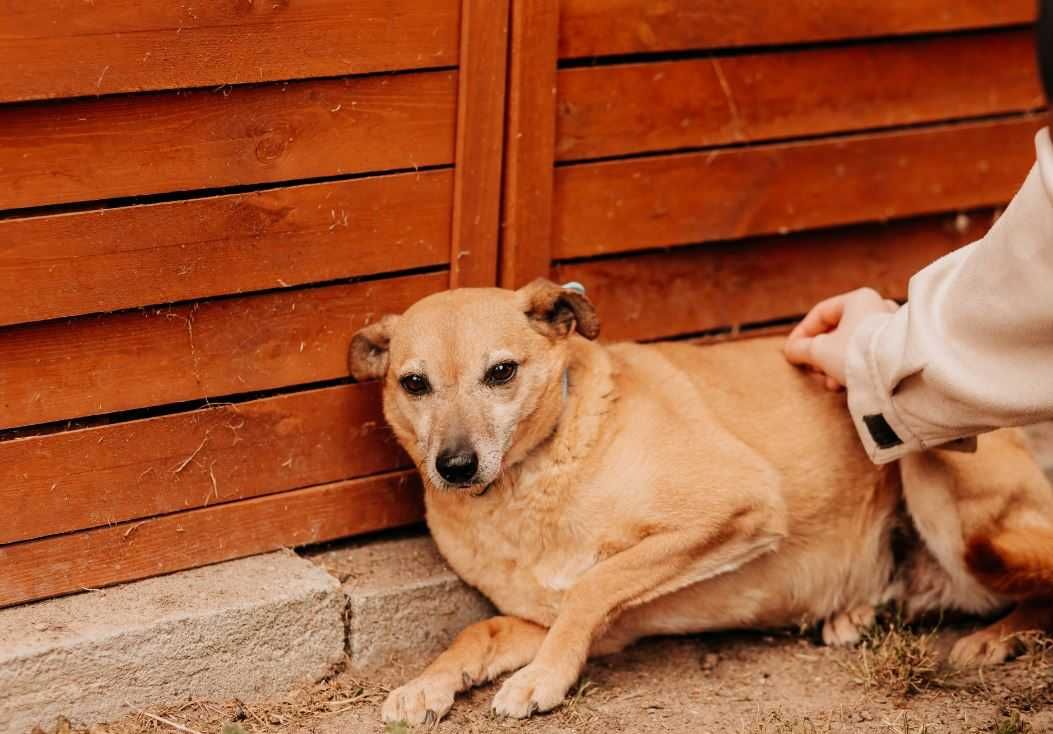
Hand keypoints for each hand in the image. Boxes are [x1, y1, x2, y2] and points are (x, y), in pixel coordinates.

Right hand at [784, 288, 898, 388]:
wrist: (898, 374)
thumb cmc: (856, 353)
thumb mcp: (820, 351)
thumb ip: (801, 348)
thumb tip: (791, 350)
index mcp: (858, 299)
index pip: (820, 314)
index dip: (801, 334)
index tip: (792, 352)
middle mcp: (877, 307)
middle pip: (836, 331)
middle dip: (819, 354)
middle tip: (812, 371)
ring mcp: (889, 327)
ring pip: (850, 344)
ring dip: (833, 364)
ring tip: (829, 382)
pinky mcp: (897, 347)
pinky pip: (866, 354)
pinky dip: (851, 367)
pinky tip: (844, 383)